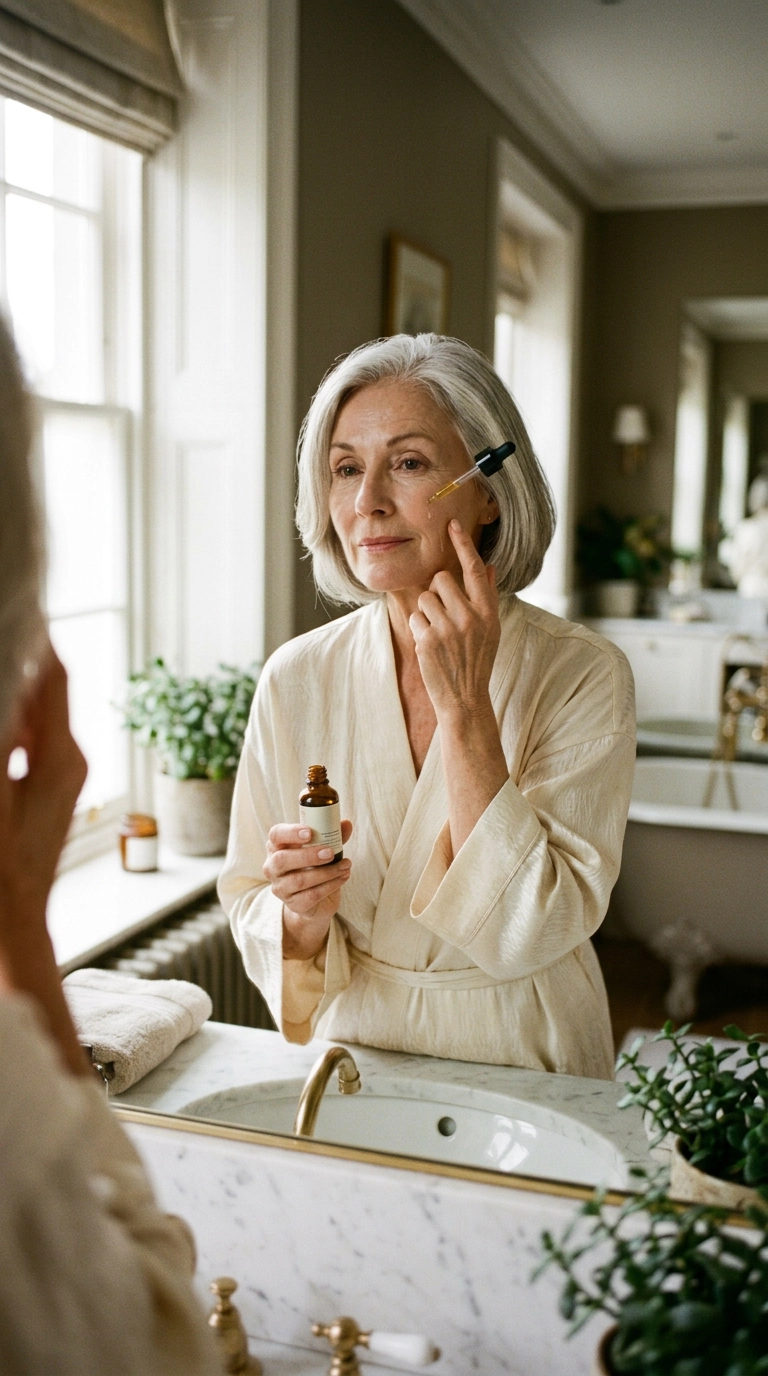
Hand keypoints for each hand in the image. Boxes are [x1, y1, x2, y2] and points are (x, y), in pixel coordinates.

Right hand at [0, 645, 86, 917]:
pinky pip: (35, 738)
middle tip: (9, 633)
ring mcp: (66, 772)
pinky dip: (14, 724)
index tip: (26, 609)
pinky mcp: (54, 784)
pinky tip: (2, 730)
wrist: (14, 918)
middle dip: (19, 663)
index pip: (52, 678)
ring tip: (6, 671)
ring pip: (38, 713)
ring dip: (14, 695)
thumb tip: (8, 697)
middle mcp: (71, 758)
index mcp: (59, 755)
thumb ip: (1, 741)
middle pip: (45, 690)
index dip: (37, 640)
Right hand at [264, 820, 352, 960]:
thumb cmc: (317, 866)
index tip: (309, 832)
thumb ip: (333, 836)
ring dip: (326, 872)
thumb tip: (346, 824)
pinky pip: (311, 895)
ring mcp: (280, 887)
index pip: (276, 835)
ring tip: (345, 865)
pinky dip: (330, 885)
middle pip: (282, 860)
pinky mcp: (293, 904)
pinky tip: (343, 877)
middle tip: (330, 853)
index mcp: (277, 846)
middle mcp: (273, 867)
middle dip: (308, 855)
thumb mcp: (324, 848)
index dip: (290, 833)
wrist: (317, 901)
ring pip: (298, 880)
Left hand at [408, 519, 500, 725]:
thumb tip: (488, 566)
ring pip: (425, 597)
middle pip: (442, 579)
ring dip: (426, 612)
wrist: (465, 699)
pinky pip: (415, 617)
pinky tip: (430, 646)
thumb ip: (487, 596)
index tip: (452, 524)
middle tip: (444, 616)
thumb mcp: (490, 629)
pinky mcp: (428, 640)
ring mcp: (448, 629)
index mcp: (488, 612)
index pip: (475, 569)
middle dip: (437, 592)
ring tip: (438, 634)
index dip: (462, 544)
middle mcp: (470, 617)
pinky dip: (419, 629)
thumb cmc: (477, 661)